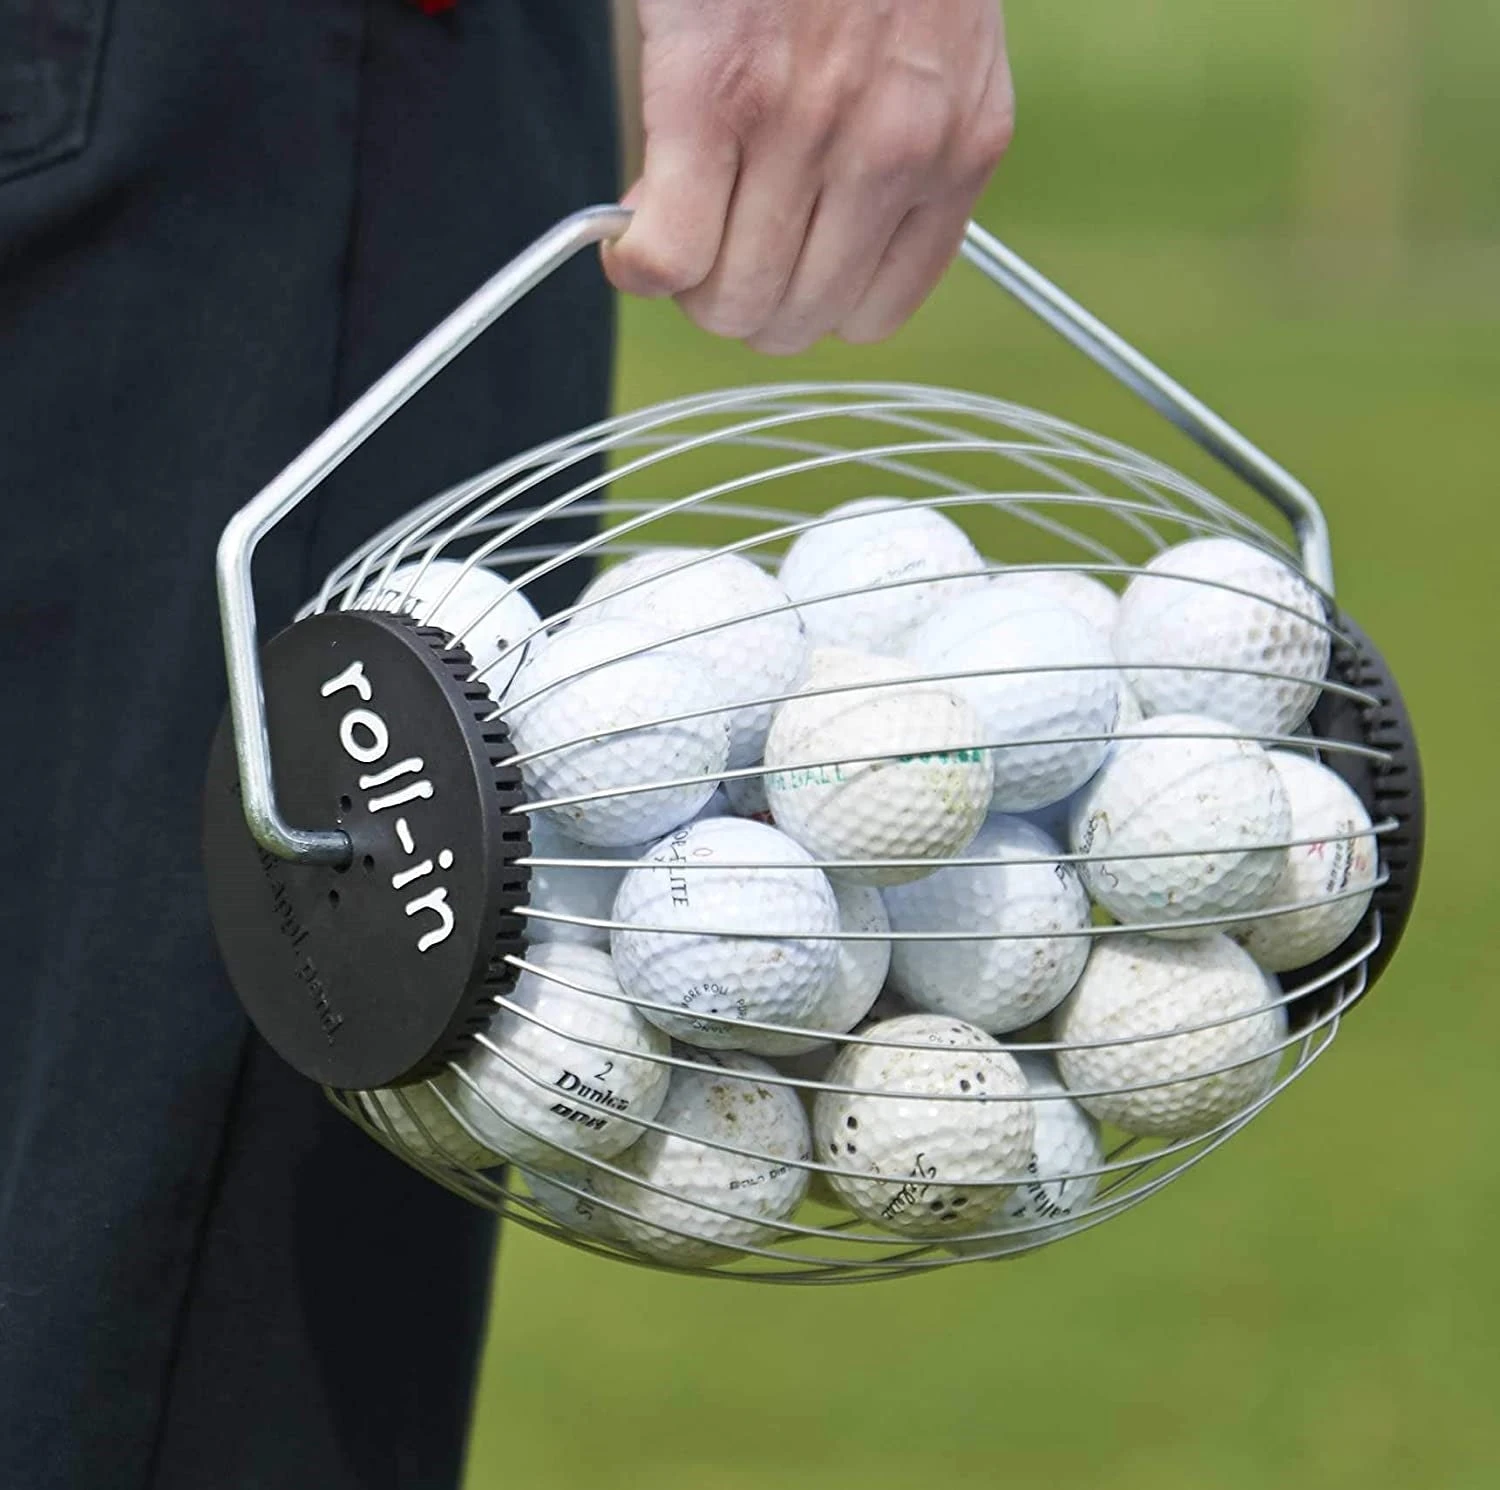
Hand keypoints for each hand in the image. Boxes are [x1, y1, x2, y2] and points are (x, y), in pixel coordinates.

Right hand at [603, 0, 1013, 354]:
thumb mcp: (927, 51)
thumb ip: (898, 148)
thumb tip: (811, 246)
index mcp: (956, 145)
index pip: (875, 314)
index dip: (807, 301)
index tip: (771, 259)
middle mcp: (892, 149)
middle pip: (792, 322)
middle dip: (737, 299)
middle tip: (709, 241)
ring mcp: (804, 127)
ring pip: (728, 302)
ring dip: (685, 281)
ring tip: (674, 217)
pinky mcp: (714, 95)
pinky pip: (666, 255)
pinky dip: (634, 257)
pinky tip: (626, 223)